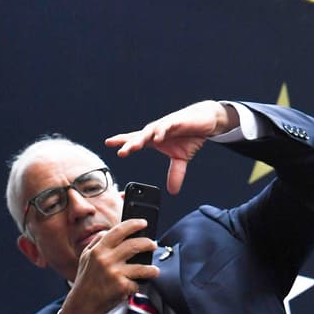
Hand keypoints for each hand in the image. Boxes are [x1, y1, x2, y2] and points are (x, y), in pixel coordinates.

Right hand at [59, 219, 158, 313]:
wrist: (83, 304)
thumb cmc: (86, 280)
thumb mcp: (85, 257)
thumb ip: (96, 242)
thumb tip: (108, 231)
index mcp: (98, 250)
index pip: (118, 231)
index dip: (133, 224)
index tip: (143, 223)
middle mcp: (106, 260)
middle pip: (134, 245)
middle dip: (148, 243)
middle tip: (153, 244)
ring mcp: (115, 273)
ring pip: (142, 267)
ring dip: (152, 269)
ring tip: (154, 270)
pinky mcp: (121, 287)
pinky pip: (136, 283)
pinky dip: (137, 285)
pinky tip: (134, 286)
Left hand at [105, 100, 236, 193]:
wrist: (205, 122)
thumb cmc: (189, 137)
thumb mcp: (182, 159)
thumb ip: (175, 174)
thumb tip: (173, 191)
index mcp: (154, 139)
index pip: (134, 140)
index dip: (122, 141)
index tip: (108, 143)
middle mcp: (156, 131)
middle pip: (138, 138)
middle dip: (128, 145)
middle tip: (121, 152)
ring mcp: (165, 125)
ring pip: (149, 132)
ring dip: (141, 139)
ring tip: (133, 147)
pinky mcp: (177, 122)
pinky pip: (166, 127)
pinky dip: (161, 132)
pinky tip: (157, 138)